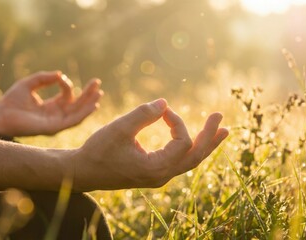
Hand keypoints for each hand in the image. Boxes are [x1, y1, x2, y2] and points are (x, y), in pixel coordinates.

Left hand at [0, 71, 102, 136]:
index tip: (61, 77)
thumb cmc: (11, 101)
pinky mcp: (54, 128)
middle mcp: (55, 116)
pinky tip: (92, 106)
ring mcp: (55, 123)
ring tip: (99, 93)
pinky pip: (72, 121)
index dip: (67, 85)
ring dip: (89, 104)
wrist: (0, 115)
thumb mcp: (30, 84)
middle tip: (98, 83)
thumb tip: (60, 74)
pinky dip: (84, 113)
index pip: (66, 96)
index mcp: (50, 107)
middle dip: (88, 94)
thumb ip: (44, 78)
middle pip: (77, 105)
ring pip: (78, 114)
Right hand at [73, 99, 228, 190]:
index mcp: (155, 168)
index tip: (162, 110)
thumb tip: (165, 102)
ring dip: (205, 144)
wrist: (83, 171)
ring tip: (221, 131)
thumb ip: (142, 114)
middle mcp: (161, 176)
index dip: (177, 121)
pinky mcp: (153, 173)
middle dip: (209, 136)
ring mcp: (158, 177)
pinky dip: (190, 149)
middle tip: (221, 118)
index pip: (182, 142)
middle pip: (195, 157)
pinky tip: (195, 139)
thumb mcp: (118, 129)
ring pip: (189, 161)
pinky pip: (179, 162)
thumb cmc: (98, 150)